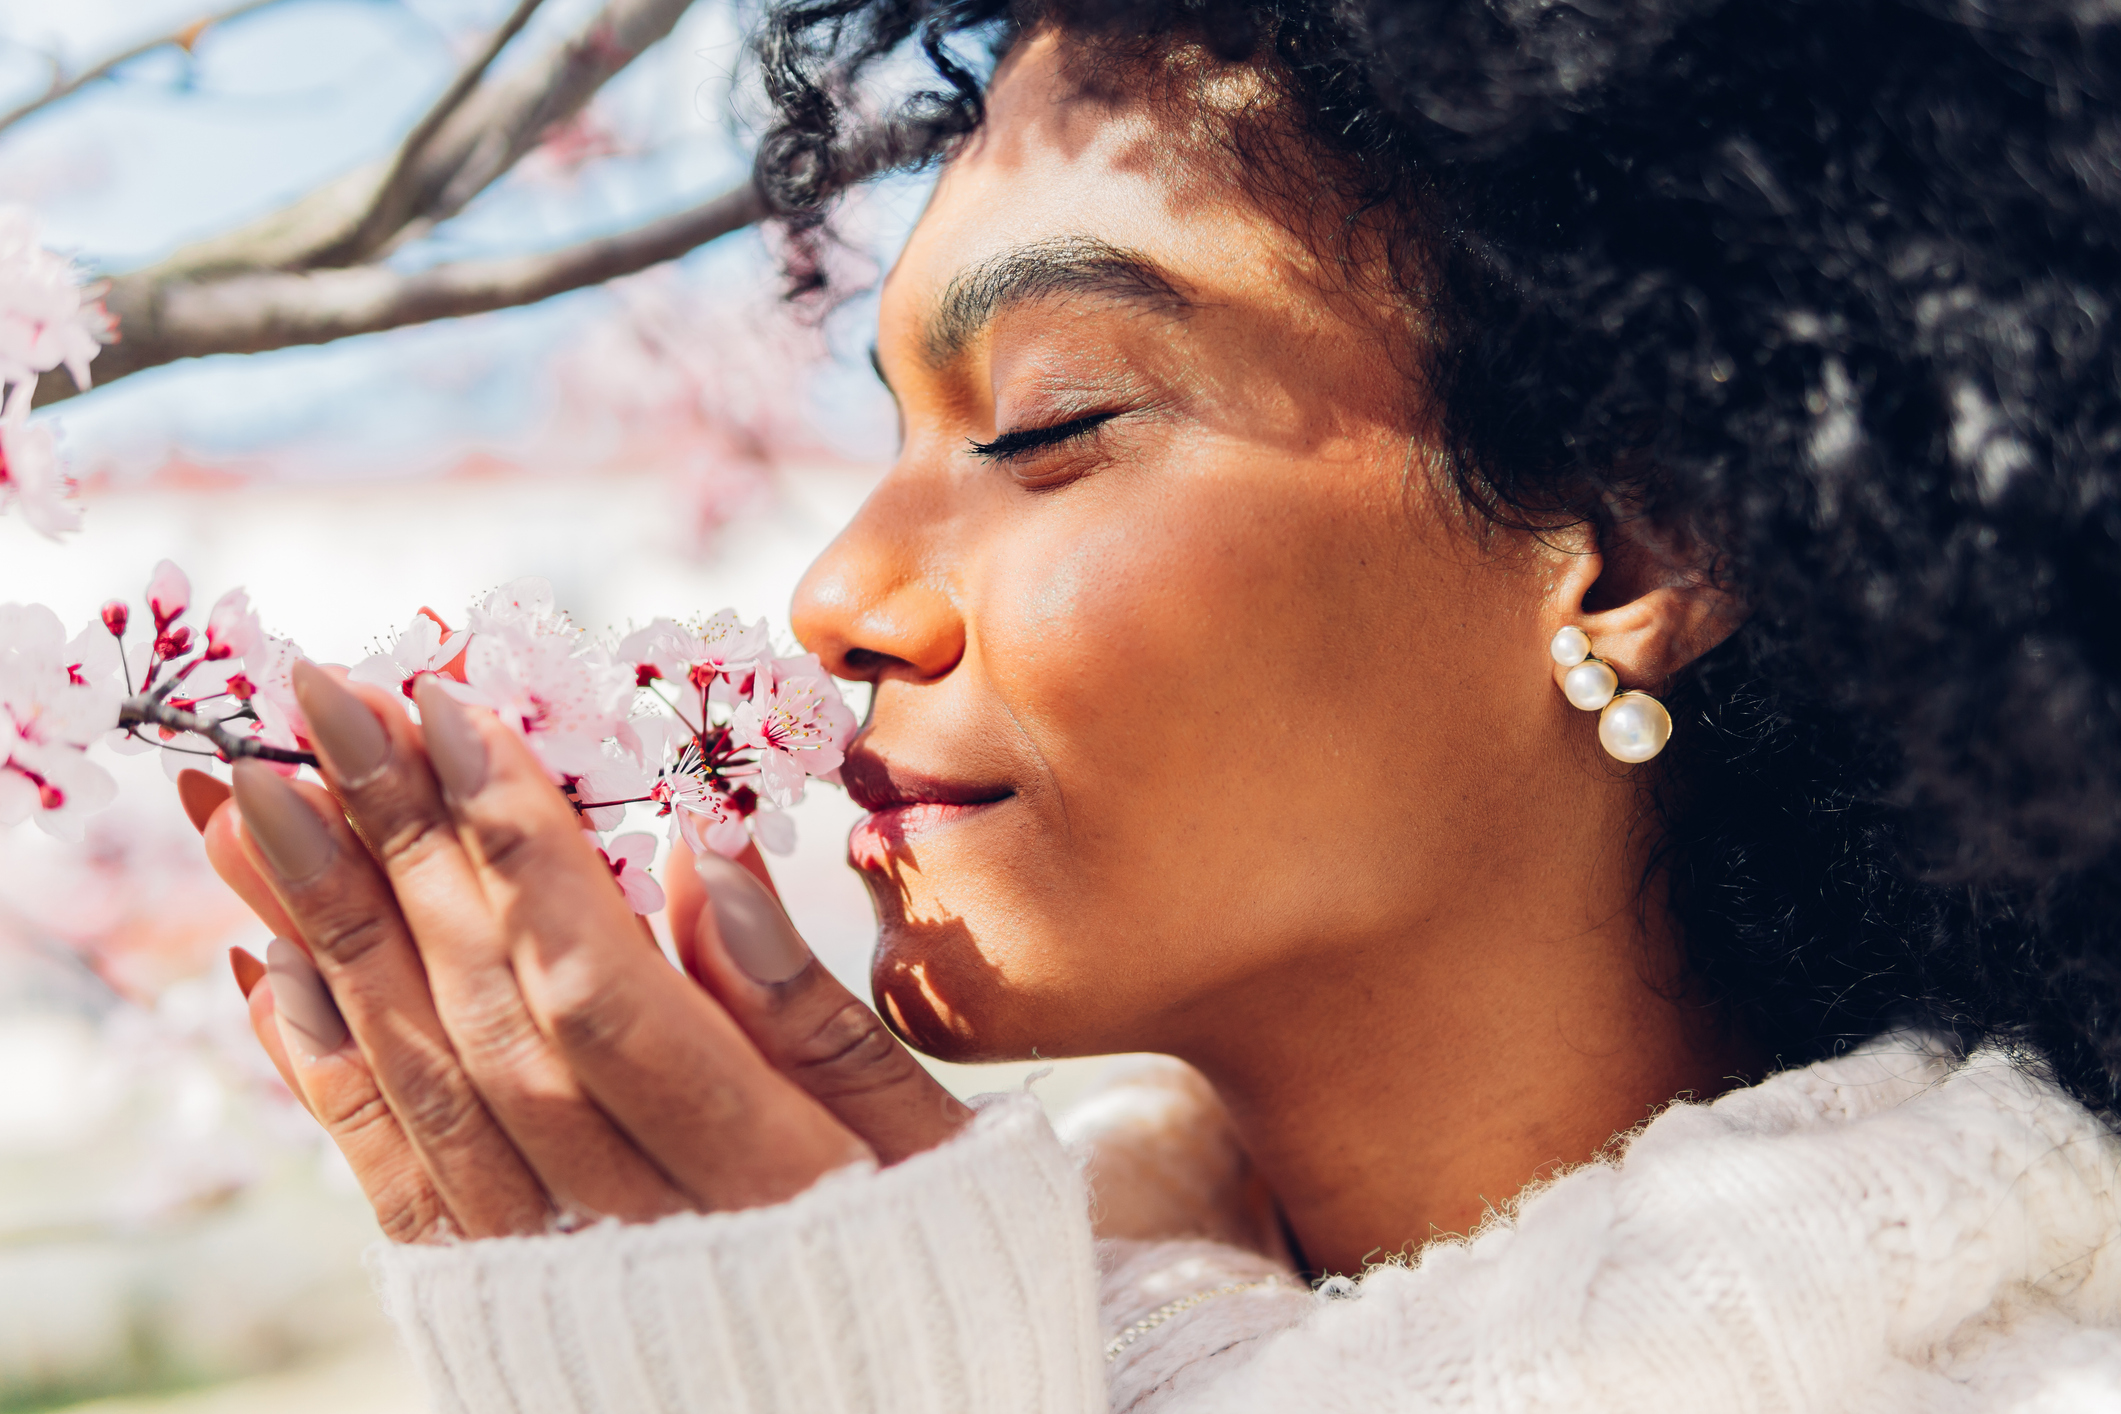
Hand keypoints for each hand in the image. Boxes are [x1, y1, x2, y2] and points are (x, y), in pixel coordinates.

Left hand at [185, 662, 969, 1241]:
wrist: (872, 1410)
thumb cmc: (923, 1254)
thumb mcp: (925, 1141)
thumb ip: (814, 1020)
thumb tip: (712, 860)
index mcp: (759, 1178)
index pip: (603, 990)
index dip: (517, 844)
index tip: (450, 703)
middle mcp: (632, 1231)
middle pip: (489, 1016)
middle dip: (397, 844)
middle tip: (316, 699)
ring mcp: (549, 1272)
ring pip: (420, 1084)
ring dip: (324, 929)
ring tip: (250, 798)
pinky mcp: (492, 1301)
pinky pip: (389, 1182)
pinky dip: (324, 1068)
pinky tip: (270, 960)